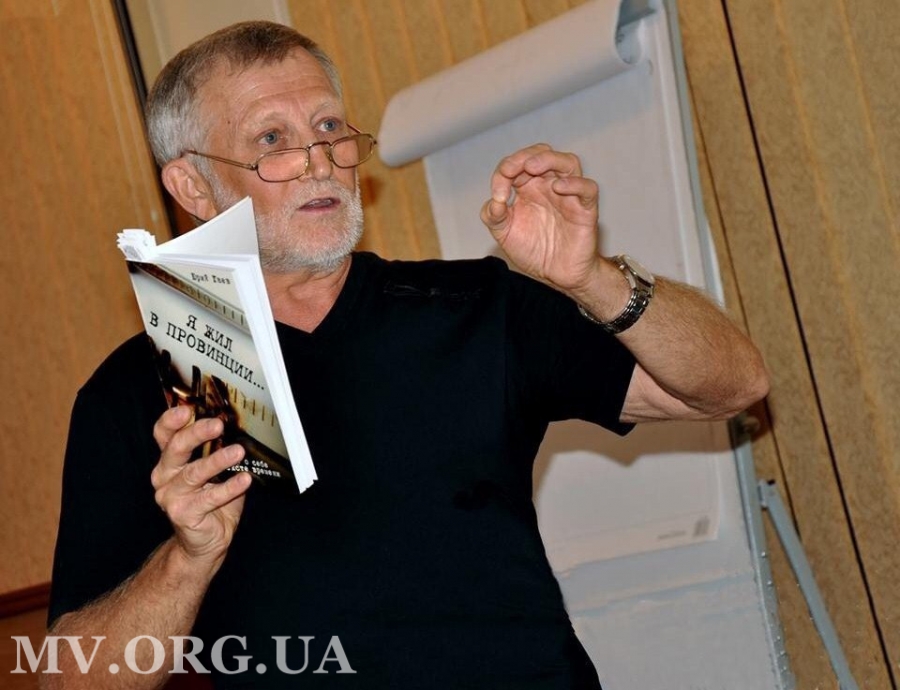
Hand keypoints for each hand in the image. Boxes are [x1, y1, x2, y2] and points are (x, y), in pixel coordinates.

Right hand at [150, 406, 251, 566]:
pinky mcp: (183, 514)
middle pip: (176, 449)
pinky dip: (229, 488)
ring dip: (217, 460)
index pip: (163, 434)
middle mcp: (164, 476)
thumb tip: (239, 428)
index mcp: (170, 460)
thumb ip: (219, 450)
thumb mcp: (215, 472)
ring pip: (194, 473)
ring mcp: (171, 496)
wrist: (206, 541)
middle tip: (218, 425)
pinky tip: (244, 480)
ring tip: (238, 452)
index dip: (171, 420)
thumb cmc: (212, 501)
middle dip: (197, 434)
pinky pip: (209, 498)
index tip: (186, 409)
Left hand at [480, 144, 601, 293]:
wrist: (556, 275)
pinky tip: (558, 188)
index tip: (497, 196)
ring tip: (532, 167)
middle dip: (523, 156)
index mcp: (528, 187)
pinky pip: (588, 188)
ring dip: (549, 159)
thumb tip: (493, 203)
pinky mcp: (585, 209)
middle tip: (510, 170)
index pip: (516, 165)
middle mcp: (548, 186)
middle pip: (542, 153)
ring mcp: (568, 195)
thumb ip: (494, 217)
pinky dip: (575, 183)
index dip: (503, 172)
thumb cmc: (534, 250)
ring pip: (567, 162)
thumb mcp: (505, 234)